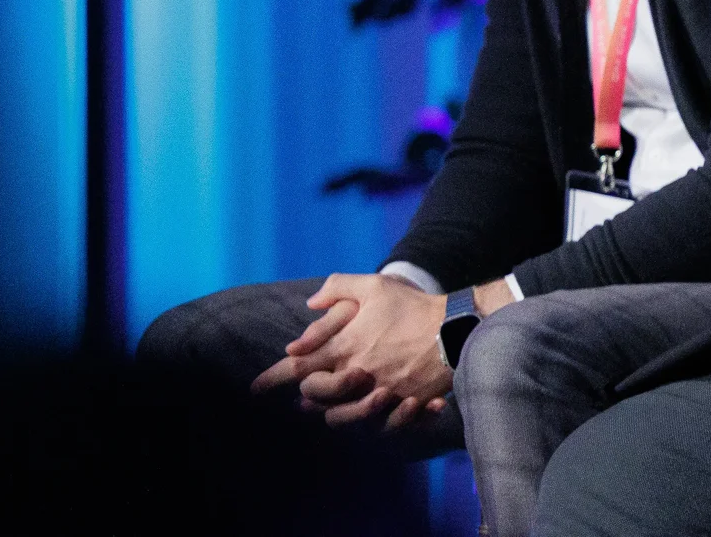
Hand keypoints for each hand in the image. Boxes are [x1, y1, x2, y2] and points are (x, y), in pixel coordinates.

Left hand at [250, 273, 453, 430]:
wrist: (456, 328)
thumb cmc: (413, 306)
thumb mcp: (375, 286)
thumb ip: (338, 288)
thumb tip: (310, 304)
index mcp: (345, 346)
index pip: (296, 368)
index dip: (271, 379)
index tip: (254, 389)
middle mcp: (356, 374)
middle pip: (314, 396)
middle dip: (305, 394)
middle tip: (303, 393)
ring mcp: (378, 392)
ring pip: (339, 415)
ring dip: (330, 411)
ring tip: (329, 406)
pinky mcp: (400, 404)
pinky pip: (373, 423)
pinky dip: (366, 420)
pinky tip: (366, 411)